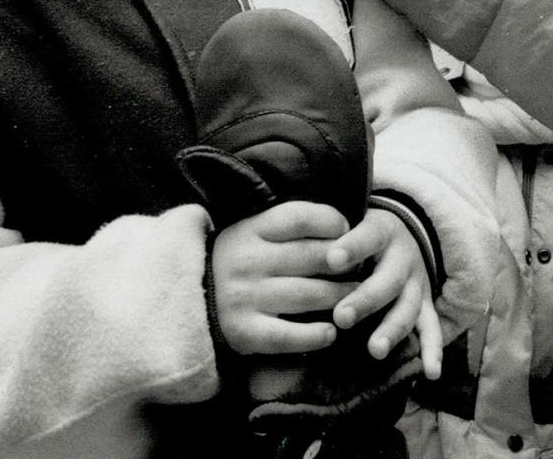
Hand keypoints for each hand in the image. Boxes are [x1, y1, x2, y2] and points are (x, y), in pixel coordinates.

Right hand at [210, 200, 353, 355]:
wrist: (189, 301)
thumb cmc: (241, 262)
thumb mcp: (255, 233)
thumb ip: (292, 227)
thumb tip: (346, 227)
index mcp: (251, 229)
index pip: (301, 217)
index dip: (333, 223)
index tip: (349, 232)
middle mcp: (247, 261)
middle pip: (312, 256)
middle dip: (346, 263)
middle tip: (363, 269)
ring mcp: (244, 297)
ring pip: (309, 295)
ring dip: (341, 297)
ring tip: (356, 298)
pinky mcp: (244, 331)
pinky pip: (289, 335)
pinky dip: (316, 335)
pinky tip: (331, 332)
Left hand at [326, 209, 442, 379]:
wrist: (407, 234)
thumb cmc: (362, 235)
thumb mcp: (350, 222)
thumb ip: (326, 234)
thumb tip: (289, 246)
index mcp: (382, 233)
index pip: (367, 237)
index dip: (352, 248)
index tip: (331, 259)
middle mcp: (402, 260)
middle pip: (387, 280)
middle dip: (365, 300)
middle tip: (341, 317)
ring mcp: (416, 285)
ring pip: (407, 308)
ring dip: (392, 330)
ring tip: (374, 350)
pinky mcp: (424, 306)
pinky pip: (432, 329)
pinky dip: (433, 351)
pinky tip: (431, 373)